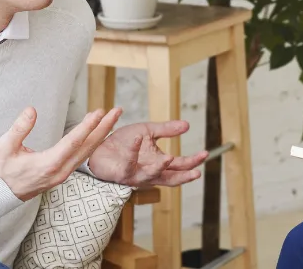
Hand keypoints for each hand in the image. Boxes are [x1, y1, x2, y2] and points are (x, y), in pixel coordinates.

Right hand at [0, 106, 121, 200]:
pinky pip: (83, 157)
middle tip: (117, 111)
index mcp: (48, 164)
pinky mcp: (63, 174)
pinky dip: (93, 142)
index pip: (73, 142)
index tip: (99, 112)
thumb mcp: (4, 147)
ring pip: (87, 152)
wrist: (0, 194)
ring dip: (101, 134)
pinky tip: (98, 132)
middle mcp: (60, 171)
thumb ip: (19, 128)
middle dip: (104, 127)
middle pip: (87, 147)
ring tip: (112, 118)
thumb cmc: (2, 169)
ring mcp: (63, 174)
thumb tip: (31, 110)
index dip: (87, 126)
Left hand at [87, 120, 207, 186]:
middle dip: (184, 174)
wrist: (98, 147)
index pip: (180, 165)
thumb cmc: (122, 142)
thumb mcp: (148, 131)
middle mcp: (149, 173)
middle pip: (171, 177)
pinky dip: (132, 150)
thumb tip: (187, 125)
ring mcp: (135, 175)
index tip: (205, 153)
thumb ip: (166, 130)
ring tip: (170, 158)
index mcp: (158, 163)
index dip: (193, 162)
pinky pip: (128, 163)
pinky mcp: (121, 173)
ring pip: (150, 176)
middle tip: (197, 170)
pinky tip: (137, 138)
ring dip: (160, 168)